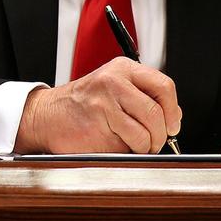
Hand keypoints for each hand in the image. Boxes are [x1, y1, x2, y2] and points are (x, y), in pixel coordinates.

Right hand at [14, 59, 181, 154]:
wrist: (47, 115)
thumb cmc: (82, 104)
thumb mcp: (115, 88)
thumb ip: (145, 97)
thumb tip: (174, 117)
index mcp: (123, 69)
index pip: (164, 86)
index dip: (172, 111)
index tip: (172, 125)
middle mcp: (114, 82)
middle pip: (156, 113)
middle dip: (160, 135)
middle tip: (154, 142)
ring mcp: (104, 103)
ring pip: (145, 133)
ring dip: (145, 147)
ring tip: (133, 144)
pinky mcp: (97, 127)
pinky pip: (127, 146)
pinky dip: (127, 152)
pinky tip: (113, 143)